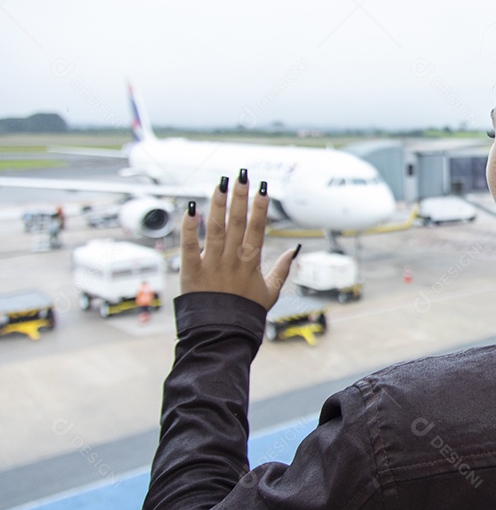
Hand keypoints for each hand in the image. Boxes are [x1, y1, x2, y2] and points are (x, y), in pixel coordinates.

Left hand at [180, 170, 296, 310]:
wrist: (222, 334)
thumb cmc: (246, 313)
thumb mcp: (270, 292)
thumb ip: (281, 270)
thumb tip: (294, 251)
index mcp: (251, 262)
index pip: (257, 228)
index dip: (260, 207)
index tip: (263, 188)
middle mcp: (232, 259)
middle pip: (237, 222)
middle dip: (240, 197)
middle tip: (241, 175)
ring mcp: (211, 264)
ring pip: (215, 228)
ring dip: (217, 204)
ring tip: (220, 183)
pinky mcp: (191, 271)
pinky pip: (188, 246)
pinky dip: (188, 228)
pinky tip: (189, 209)